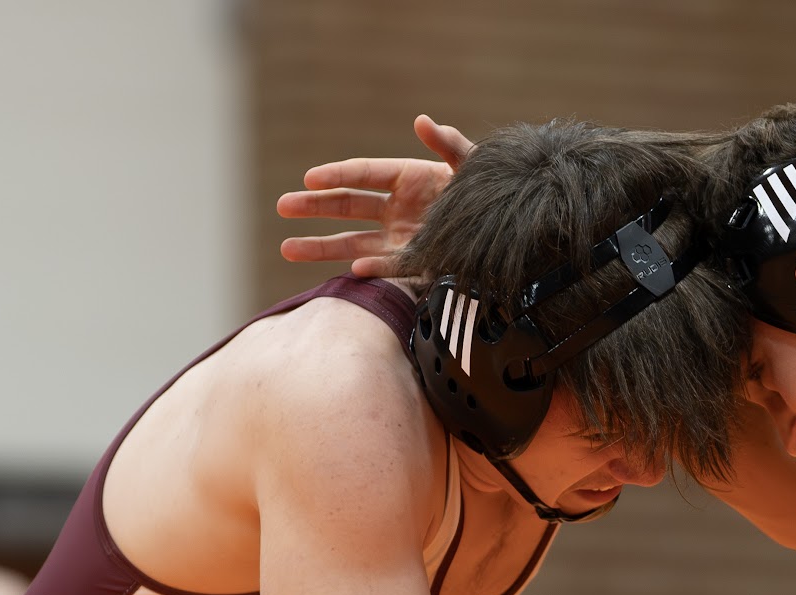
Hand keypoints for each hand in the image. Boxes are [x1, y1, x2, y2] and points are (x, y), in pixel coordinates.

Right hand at [277, 114, 474, 277]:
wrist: (512, 234)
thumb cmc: (489, 195)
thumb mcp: (474, 169)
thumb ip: (451, 146)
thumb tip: (423, 122)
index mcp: (407, 178)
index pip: (362, 174)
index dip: (336, 175)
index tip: (309, 179)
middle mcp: (397, 209)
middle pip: (347, 206)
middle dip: (314, 207)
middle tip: (283, 207)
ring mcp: (400, 239)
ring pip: (352, 242)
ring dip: (320, 246)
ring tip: (286, 248)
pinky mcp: (412, 266)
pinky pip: (386, 269)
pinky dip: (372, 269)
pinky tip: (352, 271)